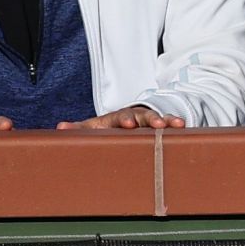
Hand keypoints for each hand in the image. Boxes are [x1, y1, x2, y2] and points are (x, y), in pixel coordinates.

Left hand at [57, 106, 183, 130]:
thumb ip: (78, 129)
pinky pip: (169, 125)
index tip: (128, 125)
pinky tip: (184, 126)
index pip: (119, 117)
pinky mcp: (159, 128)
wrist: (122, 123)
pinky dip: (176, 124)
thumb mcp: (91, 129)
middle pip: (141, 115)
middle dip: (150, 119)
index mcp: (114, 119)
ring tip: (177, 123)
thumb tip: (61, 127)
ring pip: (157, 118)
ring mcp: (147, 122)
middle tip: (159, 124)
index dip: (123, 120)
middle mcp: (133, 118)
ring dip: (167, 120)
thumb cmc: (104, 128)